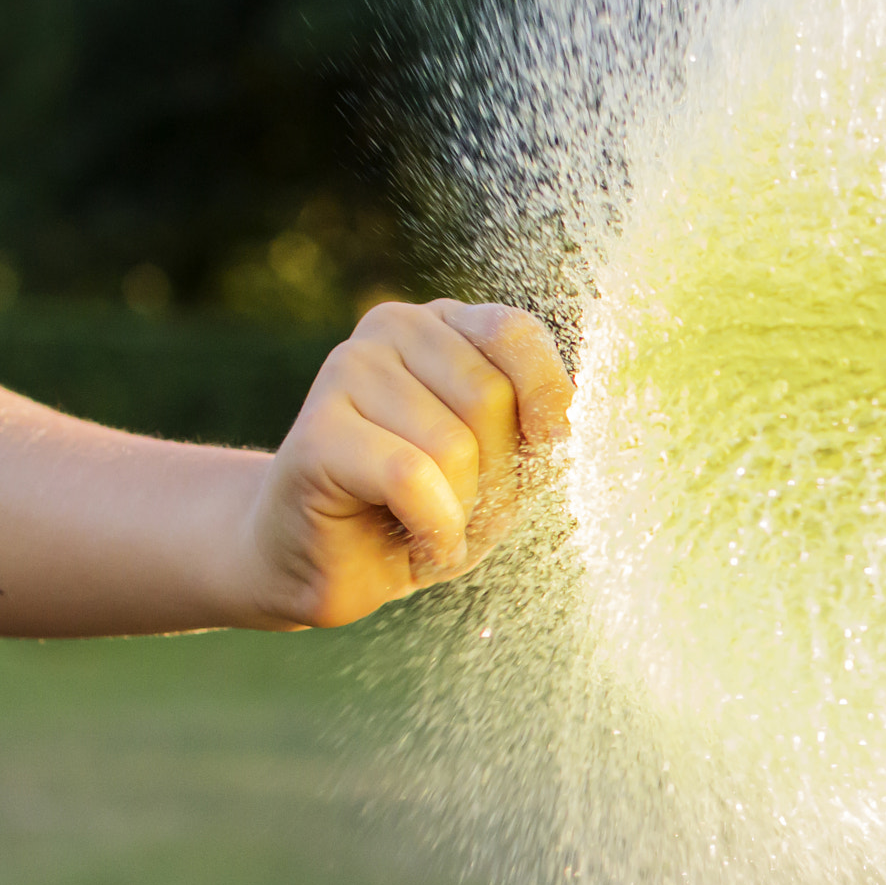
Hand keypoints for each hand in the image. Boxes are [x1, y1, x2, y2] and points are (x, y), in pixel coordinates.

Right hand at [234, 300, 572, 629]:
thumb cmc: (420, 509)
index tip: (543, 450)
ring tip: (426, 520)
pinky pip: (411, 477)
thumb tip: (567, 415)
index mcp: (444, 325)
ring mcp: (347, 370)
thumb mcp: (501, 464)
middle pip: (490, 396)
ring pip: (454, 445)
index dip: (546, 398)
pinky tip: (414, 541)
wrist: (322, 560)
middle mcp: (392, 329)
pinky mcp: (317, 430)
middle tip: (462, 504)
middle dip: (497, 473)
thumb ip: (535, 429)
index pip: (515, 332)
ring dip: (461, 509)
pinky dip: (433, 527)